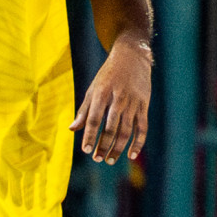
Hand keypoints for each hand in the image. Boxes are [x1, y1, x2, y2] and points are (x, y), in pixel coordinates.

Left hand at [71, 36, 151, 163]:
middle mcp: (118, 98)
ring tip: (110, 160)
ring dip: (118, 148)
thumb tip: (72, 129)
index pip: (95, 120)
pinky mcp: (144, 104)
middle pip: (111, 128)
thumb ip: (84, 110)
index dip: (90, 136)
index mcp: (102, 93)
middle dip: (104, 146)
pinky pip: (142, 127)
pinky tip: (132, 155)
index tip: (87, 151)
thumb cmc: (108, 74)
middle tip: (98, 160)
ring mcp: (133, 102)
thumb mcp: (93, 88)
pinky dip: (138, 142)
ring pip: (126, 130)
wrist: (132, 56)